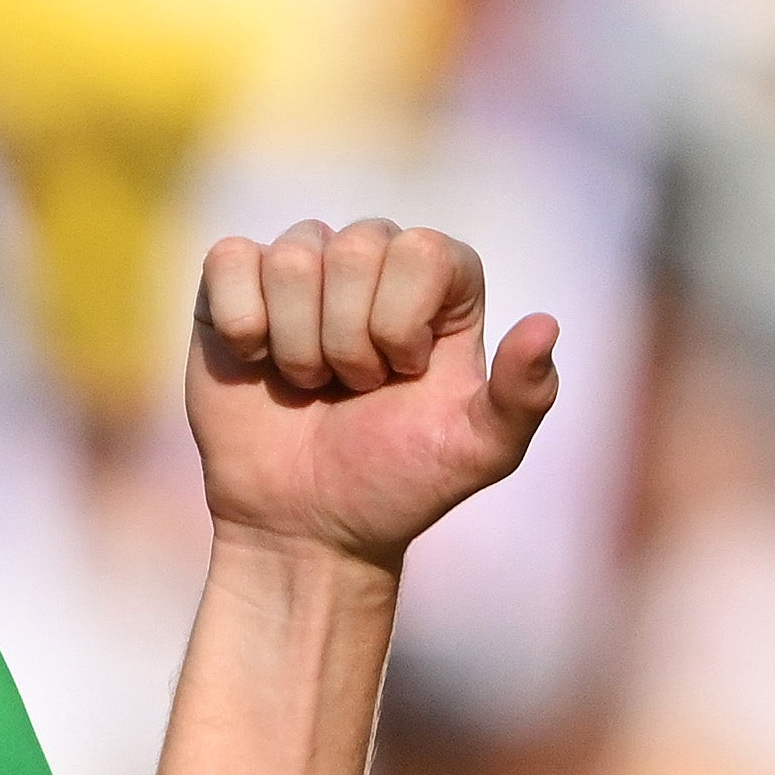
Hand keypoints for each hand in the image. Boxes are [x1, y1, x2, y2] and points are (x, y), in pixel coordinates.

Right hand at [184, 218, 560, 572]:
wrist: (304, 527)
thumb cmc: (393, 484)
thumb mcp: (479, 452)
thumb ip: (524, 395)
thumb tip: (545, 325)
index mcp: (440, 282)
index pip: (421, 250)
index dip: (401, 322)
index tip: (400, 376)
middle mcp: (373, 261)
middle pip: (354, 247)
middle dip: (347, 341)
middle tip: (350, 390)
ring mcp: (301, 272)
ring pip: (292, 257)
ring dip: (296, 343)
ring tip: (308, 383)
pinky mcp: (234, 289)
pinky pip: (229, 258)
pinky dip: (240, 321)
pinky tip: (256, 362)